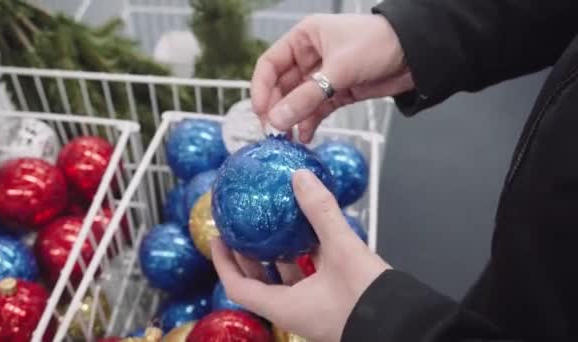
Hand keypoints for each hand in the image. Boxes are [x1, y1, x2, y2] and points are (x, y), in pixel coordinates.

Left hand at [211, 170, 390, 341]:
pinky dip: (306, 258)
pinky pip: (311, 278)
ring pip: (287, 280)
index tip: (217, 240)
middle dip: (249, 257)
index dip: (224, 263)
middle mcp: (296, 310)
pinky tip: (313, 237)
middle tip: (243, 231)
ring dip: (279, 255)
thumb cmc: (367, 300)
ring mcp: (315, 309)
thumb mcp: (342, 250)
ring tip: (276, 227)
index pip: (239, 287)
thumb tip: (300, 177)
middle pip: (260, 283)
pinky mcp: (334, 304)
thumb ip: (321, 212)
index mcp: (285, 306)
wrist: (407, 328)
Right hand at [251, 14, 412, 142]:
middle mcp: (309, 57)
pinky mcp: (338, 93)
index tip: (260, 112)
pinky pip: (316, 111)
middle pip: (281, 87)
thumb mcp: (338, 70)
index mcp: (304, 39)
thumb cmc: (377, 45)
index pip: (270, 65)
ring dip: (292, 120)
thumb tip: (276, 120)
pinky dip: (309, 124)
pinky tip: (305, 137)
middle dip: (276, 110)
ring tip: (287, 140)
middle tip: (273, 132)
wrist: (416, 55)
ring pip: (298, 102)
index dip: (260, 89)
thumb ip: (306, 97)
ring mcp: (323, 77)